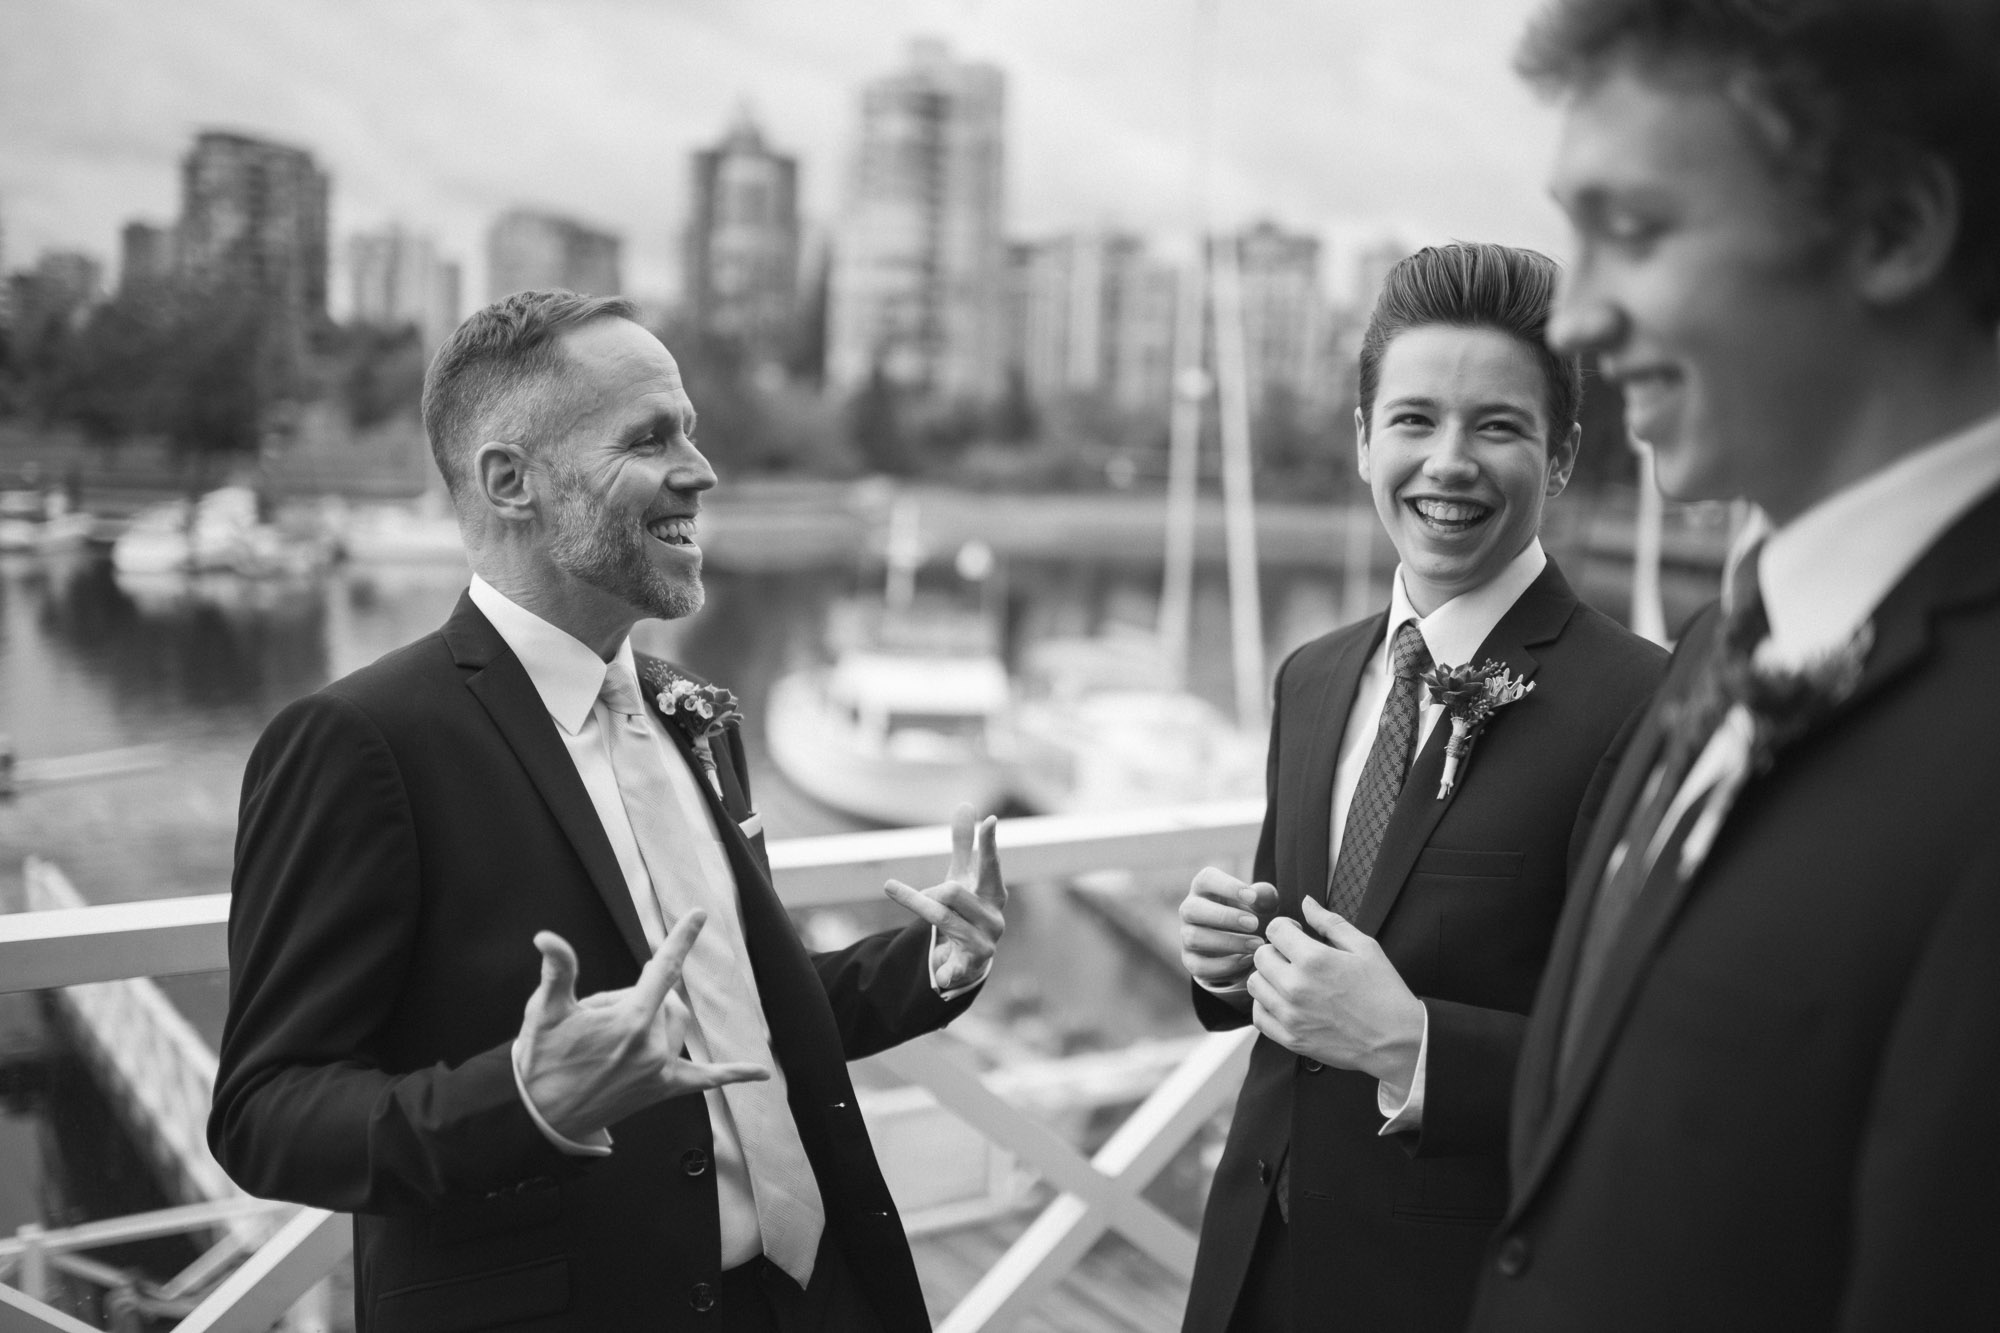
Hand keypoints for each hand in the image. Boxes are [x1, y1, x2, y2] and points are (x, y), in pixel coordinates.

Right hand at [517, 913, 767, 1140]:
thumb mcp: (546, 1010)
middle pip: (665, 999)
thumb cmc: (541, 1059)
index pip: (663, 969)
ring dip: (658, 1020)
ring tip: (615, 1035)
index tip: (699, 914)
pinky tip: (760, 1073)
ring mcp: (660, 1069)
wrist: (540, 1116)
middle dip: (639, 997)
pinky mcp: (662, 1090)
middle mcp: (652, 1045)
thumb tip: (545, 937)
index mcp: (630, 1019)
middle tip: (599, 1016)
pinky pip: (704, 1080)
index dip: (681, 939)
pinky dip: (732, 1074)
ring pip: (676, 1027)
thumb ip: (558, 970)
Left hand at [884, 804, 1004, 992]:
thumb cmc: (968, 909)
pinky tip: (943, 977)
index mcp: (994, 894)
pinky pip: (951, 964)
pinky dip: (946, 970)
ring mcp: (985, 944)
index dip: (989, 843)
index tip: (990, 820)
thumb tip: (967, 804)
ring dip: (917, 906)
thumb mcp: (963, 877)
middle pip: (952, 891)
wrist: (970, 959)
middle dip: (930, 891)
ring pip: (940, 917)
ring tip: (898, 893)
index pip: (991, 865)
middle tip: (926, 895)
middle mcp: (994, 919)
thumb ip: (964, 845)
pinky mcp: (970, 967)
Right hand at [1179, 866, 1277, 990]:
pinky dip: (1223, 965)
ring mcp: (1186, 935)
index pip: (1206, 879)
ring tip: (1257, 944)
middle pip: (1193, 909)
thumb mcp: (1259, 903)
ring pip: (1194, 938)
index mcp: (1204, 888)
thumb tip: (1265, 896)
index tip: (1252, 897)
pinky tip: (1247, 960)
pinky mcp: (1190, 960)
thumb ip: (1265, 897)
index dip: (1228, 886)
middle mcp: (1190, 909)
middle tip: (1254, 923)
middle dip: (1224, 917)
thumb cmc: (1248, 914)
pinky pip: (1198, 965)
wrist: (1237, 945)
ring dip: (1228, 942)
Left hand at [1247, 897, 1424, 1093]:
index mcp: (1314, 959)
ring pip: (1254, 984)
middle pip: (1260, 955)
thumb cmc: (1384, 992)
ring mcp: (1291, 1015)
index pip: (1275, 930)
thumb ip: (1331, 922)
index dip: (1285, 926)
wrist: (1396, 1040)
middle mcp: (1296, 986)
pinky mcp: (1290, 1038)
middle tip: (1293, 957)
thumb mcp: (1365, 947)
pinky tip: (1284, 1002)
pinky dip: (1266, 1006)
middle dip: (1275, 950)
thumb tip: (1307, 902)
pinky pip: (1258, 1016)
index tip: (1296, 933)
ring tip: (1289, 979)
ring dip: (1268, 977)